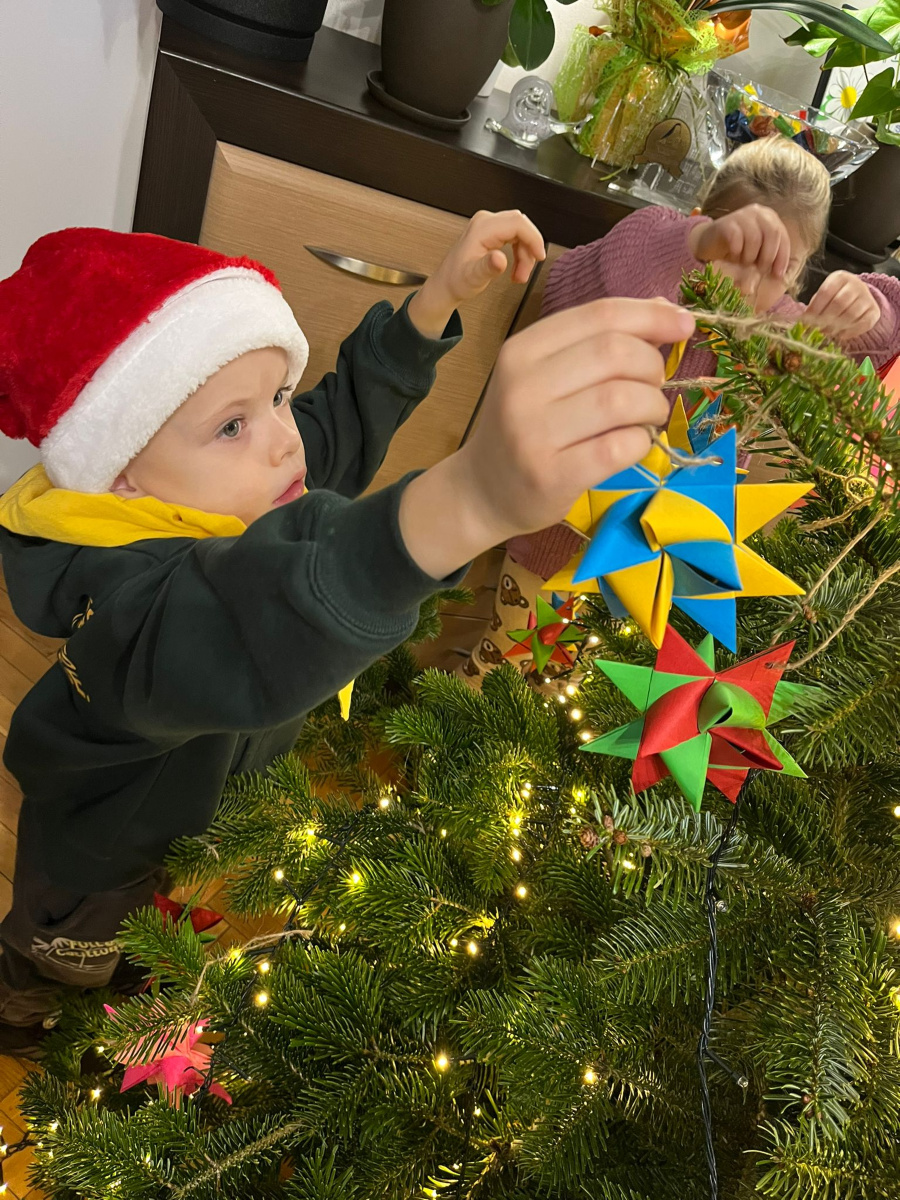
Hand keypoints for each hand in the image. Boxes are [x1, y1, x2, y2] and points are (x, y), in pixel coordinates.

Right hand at [399, 297, 695, 578]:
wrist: (483, 491)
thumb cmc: (526, 427)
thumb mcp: (544, 374)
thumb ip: (596, 341)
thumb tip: (666, 310)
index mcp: (522, 350)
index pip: (600, 315)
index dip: (651, 316)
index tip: (684, 325)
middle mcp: (522, 386)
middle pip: (615, 353)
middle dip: (653, 367)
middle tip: (654, 387)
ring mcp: (533, 432)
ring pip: (621, 400)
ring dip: (652, 406)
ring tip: (648, 417)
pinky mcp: (551, 474)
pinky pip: (618, 446)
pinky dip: (640, 442)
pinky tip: (633, 444)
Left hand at [407, 209, 545, 338]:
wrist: (447, 285)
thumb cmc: (456, 281)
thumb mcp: (473, 277)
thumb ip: (488, 267)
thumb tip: (500, 259)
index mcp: (482, 228)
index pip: (518, 223)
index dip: (534, 239)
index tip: (539, 256)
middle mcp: (485, 222)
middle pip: (521, 225)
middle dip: (529, 249)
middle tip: (526, 272)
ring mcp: (488, 225)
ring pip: (520, 231)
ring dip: (525, 254)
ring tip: (519, 275)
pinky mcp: (491, 232)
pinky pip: (515, 236)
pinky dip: (520, 252)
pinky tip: (516, 268)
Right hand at [688, 204, 792, 284]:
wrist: (708, 243)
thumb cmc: (735, 250)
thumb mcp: (756, 253)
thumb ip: (768, 258)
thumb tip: (780, 277)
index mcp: (770, 218)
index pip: (782, 236)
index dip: (782, 257)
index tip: (778, 275)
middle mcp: (758, 213)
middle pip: (772, 233)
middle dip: (768, 257)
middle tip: (759, 270)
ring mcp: (742, 216)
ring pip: (755, 238)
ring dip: (750, 256)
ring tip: (743, 262)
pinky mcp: (727, 223)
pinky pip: (736, 239)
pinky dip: (736, 253)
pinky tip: (733, 257)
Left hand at [805, 271, 881, 341]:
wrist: (857, 298)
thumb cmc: (834, 298)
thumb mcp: (823, 297)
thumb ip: (814, 308)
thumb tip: (801, 324)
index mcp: (839, 278)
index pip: (826, 292)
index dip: (815, 309)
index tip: (806, 322)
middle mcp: (856, 284)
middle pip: (839, 303)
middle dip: (825, 319)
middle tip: (817, 330)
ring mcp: (867, 297)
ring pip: (851, 314)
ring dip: (837, 327)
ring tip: (827, 332)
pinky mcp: (874, 311)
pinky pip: (863, 324)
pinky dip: (850, 332)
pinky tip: (840, 335)